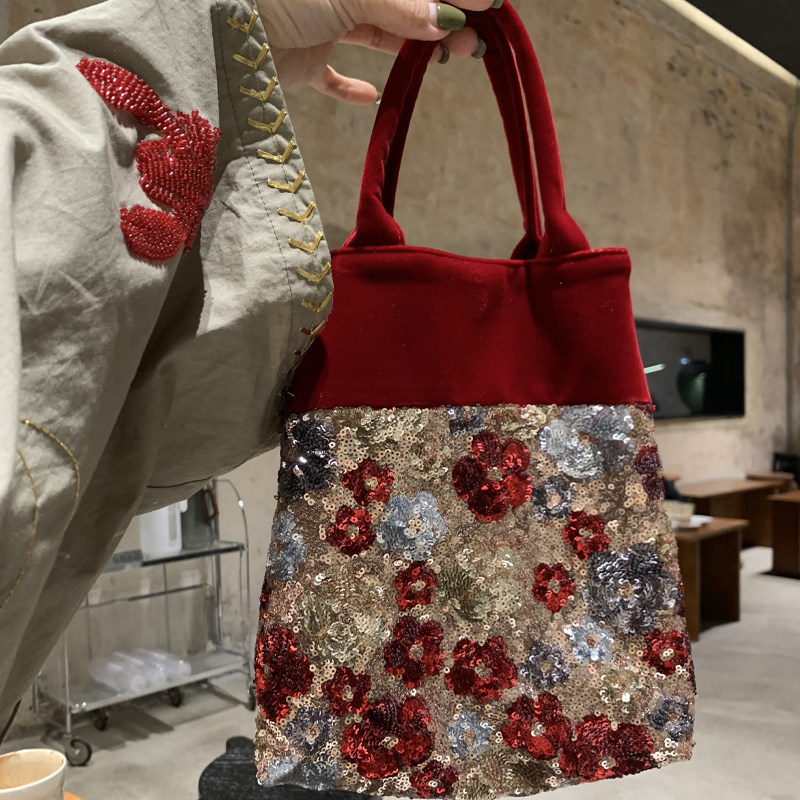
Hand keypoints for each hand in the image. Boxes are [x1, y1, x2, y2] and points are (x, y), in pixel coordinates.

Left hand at [255, 0, 496, 103]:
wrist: (219, 27)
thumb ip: (400, 6)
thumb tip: (446, 19)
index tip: (488, 5)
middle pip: (401, 3)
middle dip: (440, 18)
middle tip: (475, 41)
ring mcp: (320, 21)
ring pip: (378, 33)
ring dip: (412, 47)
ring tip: (448, 58)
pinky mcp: (301, 58)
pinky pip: (332, 74)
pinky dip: (350, 87)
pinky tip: (369, 95)